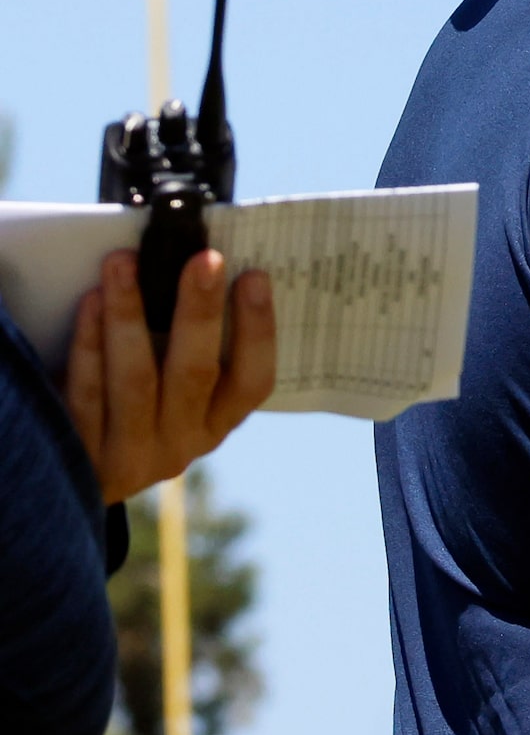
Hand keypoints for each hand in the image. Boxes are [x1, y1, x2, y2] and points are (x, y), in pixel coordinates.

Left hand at [63, 247, 275, 503]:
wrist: (67, 476)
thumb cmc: (129, 411)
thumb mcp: (171, 398)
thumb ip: (187, 351)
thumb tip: (196, 273)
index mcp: (216, 425)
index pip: (251, 381)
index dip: (257, 330)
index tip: (254, 276)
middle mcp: (181, 444)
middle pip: (195, 374)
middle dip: (201, 312)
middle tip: (204, 259)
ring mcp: (132, 452)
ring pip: (136, 379)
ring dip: (130, 314)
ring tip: (124, 262)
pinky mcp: (84, 452)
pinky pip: (87, 391)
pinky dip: (89, 343)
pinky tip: (91, 301)